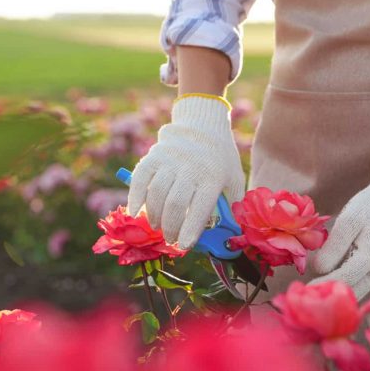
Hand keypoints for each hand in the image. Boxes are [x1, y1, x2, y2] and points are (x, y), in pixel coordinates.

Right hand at [127, 94, 244, 250]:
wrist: (203, 124)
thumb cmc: (220, 158)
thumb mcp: (234, 178)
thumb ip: (232, 206)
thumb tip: (229, 235)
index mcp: (213, 176)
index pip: (200, 208)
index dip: (191, 230)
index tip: (184, 245)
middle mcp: (190, 168)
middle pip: (176, 204)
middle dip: (171, 227)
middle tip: (170, 239)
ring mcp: (170, 160)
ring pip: (156, 194)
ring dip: (154, 216)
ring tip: (157, 226)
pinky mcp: (153, 155)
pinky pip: (140, 179)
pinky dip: (135, 197)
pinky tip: (135, 211)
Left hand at [308, 167, 369, 298]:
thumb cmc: (364, 212)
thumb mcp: (348, 221)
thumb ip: (335, 245)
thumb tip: (319, 270)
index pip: (348, 276)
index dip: (327, 284)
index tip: (308, 290)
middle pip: (352, 290)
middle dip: (329, 296)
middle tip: (305, 298)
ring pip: (355, 292)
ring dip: (334, 296)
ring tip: (311, 295)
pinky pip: (356, 287)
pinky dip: (341, 290)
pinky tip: (322, 288)